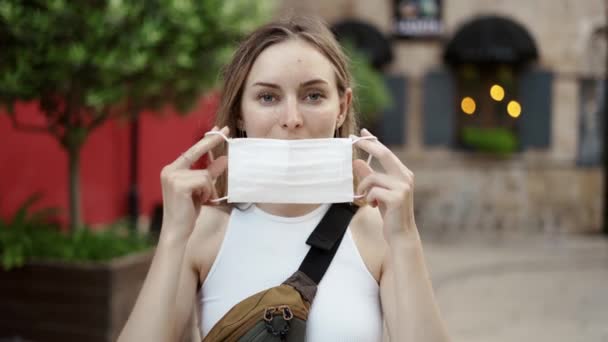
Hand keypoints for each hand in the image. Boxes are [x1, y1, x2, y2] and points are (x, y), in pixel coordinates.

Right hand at [159, 126, 228, 242]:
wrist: (177, 231)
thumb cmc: (188, 212)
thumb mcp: (201, 190)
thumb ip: (210, 174)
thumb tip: (223, 159)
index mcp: (172, 170)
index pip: (192, 151)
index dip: (206, 140)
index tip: (217, 130)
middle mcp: (170, 170)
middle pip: (197, 154)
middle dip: (211, 143)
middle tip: (226, 129)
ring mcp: (172, 176)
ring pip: (205, 174)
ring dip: (209, 188)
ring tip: (202, 200)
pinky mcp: (179, 184)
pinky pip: (204, 181)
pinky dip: (207, 192)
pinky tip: (200, 202)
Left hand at [353, 128, 416, 241]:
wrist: (401, 235)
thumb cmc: (390, 213)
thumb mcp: (378, 192)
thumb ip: (370, 177)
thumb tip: (357, 162)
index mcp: (403, 174)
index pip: (387, 153)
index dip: (374, 142)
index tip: (362, 132)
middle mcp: (405, 177)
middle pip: (384, 154)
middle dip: (367, 145)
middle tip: (353, 139)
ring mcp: (403, 187)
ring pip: (373, 177)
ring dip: (363, 187)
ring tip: (365, 198)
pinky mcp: (397, 198)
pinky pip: (373, 191)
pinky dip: (368, 198)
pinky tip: (373, 206)